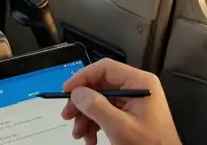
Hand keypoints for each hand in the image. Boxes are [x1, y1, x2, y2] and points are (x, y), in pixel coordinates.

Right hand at [62, 58, 181, 144]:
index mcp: (139, 82)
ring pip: (100, 101)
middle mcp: (136, 88)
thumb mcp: (120, 127)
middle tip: (67, 116)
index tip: (67, 91)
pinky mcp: (130, 115)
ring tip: (78, 134)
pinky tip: (90, 139)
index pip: (106, 68)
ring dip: (86, 118)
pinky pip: (106, 113)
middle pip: (100, 85)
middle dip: (82, 103)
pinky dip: (95, 125)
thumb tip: (77, 92)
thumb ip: (97, 107)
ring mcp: (133, 102)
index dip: (83, 77)